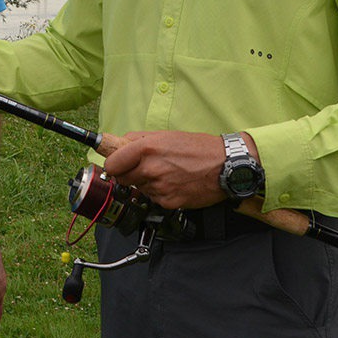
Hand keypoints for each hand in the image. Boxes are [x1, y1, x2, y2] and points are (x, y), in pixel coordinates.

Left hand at [100, 130, 227, 209]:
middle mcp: (150, 168)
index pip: (112, 164)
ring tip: (166, 173)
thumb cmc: (198, 148)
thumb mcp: (165, 135)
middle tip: (144, 168)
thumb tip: (118, 144)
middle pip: (122, 179)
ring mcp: (159, 187)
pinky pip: (153, 198)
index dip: (114, 165)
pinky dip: (160, 193)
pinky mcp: (168, 202)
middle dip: (129, 174)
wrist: (225, 166)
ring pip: (139, 189)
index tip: (116, 165)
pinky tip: (174, 183)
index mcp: (146, 148)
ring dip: (146, 183)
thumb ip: (138, 140)